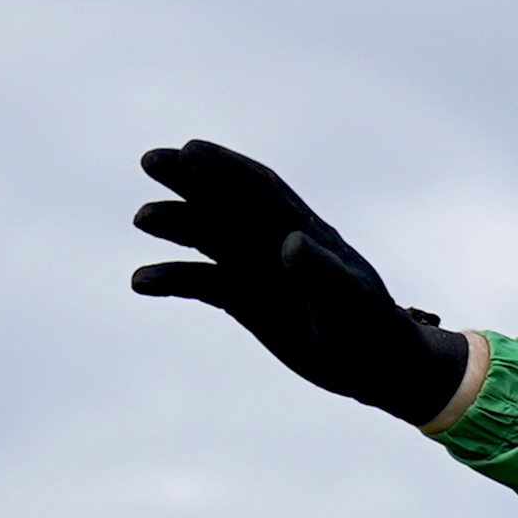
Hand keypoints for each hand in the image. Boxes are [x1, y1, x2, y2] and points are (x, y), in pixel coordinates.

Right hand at [130, 140, 476, 423]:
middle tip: (149, 160)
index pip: (259, 187)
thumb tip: (290, 242)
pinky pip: (201, 282)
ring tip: (143, 218)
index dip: (225, 166)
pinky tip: (140, 282)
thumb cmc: (372, 328)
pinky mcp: (244, 299)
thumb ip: (321, 271)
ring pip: (208, 236)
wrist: (377, 367)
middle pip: (225, 200)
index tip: (189, 150)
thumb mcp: (349, 301)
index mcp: (303, 228)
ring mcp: (257, 268)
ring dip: (176, 223)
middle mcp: (274, 241)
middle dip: (189, 179)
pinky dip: (172, 278)